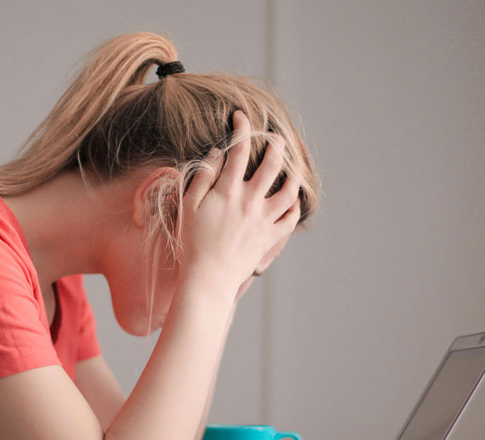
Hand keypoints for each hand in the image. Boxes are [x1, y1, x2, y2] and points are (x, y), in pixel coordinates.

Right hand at [179, 110, 301, 296]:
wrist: (208, 278)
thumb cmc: (192, 242)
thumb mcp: (189, 206)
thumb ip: (204, 176)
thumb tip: (219, 154)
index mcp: (229, 190)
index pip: (239, 150)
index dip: (242, 128)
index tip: (241, 116)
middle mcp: (251, 201)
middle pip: (273, 164)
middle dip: (276, 144)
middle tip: (275, 137)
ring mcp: (264, 220)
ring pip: (289, 190)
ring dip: (293, 173)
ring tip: (292, 165)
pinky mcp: (270, 238)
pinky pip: (291, 219)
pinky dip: (295, 206)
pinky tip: (293, 199)